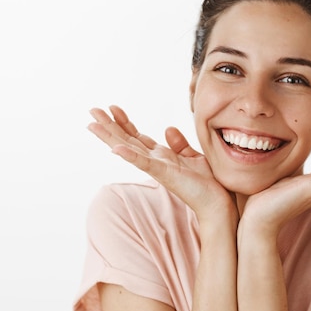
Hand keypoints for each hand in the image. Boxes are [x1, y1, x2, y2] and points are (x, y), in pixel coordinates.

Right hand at [88, 105, 236, 220]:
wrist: (217, 203)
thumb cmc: (207, 183)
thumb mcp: (193, 156)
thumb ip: (179, 144)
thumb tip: (168, 128)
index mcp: (161, 156)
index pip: (137, 136)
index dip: (124, 122)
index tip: (112, 107)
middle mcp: (154, 161)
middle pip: (126, 140)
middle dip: (109, 125)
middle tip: (92, 110)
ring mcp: (156, 168)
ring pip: (128, 149)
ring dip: (110, 136)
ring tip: (93, 124)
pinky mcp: (164, 174)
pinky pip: (144, 163)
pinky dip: (129, 155)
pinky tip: (115, 148)